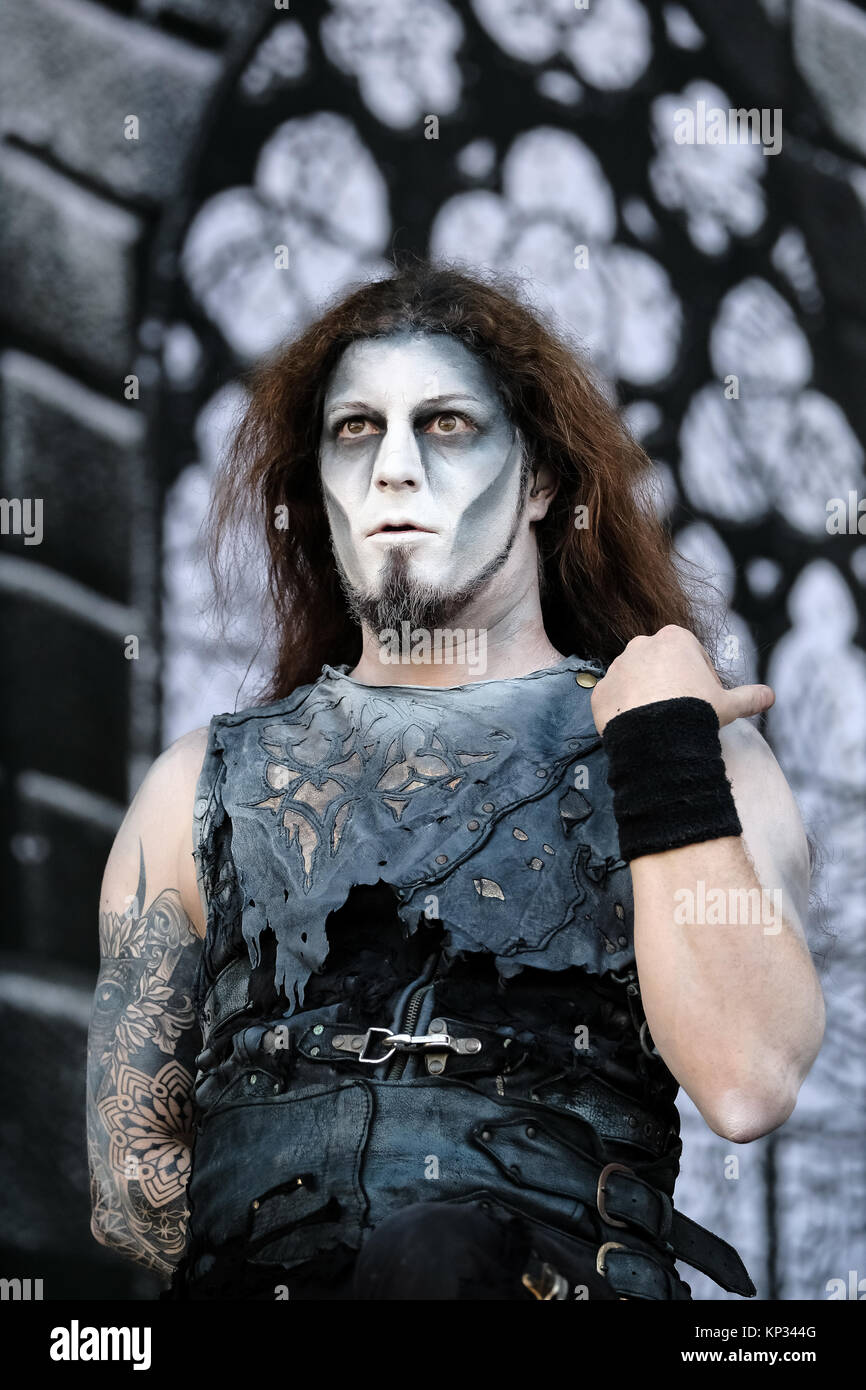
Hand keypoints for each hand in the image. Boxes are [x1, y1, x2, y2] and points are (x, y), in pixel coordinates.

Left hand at [590, 625, 774, 736]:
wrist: (658, 737)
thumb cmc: (696, 712)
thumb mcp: (728, 704)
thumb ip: (749, 697)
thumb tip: (770, 696)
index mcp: (674, 639)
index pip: (690, 654)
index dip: (699, 677)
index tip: (702, 698)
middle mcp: (641, 645)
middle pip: (659, 664)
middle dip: (669, 683)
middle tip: (680, 711)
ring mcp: (617, 667)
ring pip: (634, 680)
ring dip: (645, 695)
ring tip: (659, 722)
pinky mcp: (600, 691)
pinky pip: (613, 699)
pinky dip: (623, 711)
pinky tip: (638, 728)